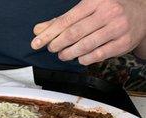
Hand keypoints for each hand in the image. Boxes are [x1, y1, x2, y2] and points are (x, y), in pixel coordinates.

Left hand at [31, 0, 145, 64]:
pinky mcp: (123, 42)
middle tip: (52, 49)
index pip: (66, 20)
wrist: (142, 12)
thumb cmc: (109, 10)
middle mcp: (108, 12)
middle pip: (74, 33)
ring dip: (69, 54)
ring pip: (85, 46)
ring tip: (64, 55)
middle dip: (57, 44)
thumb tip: (38, 30)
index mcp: (96, 1)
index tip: (36, 43)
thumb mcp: (87, 9)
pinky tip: (80, 58)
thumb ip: (62, 20)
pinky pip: (98, 55)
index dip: (48, 34)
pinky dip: (84, 59)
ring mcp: (117, 28)